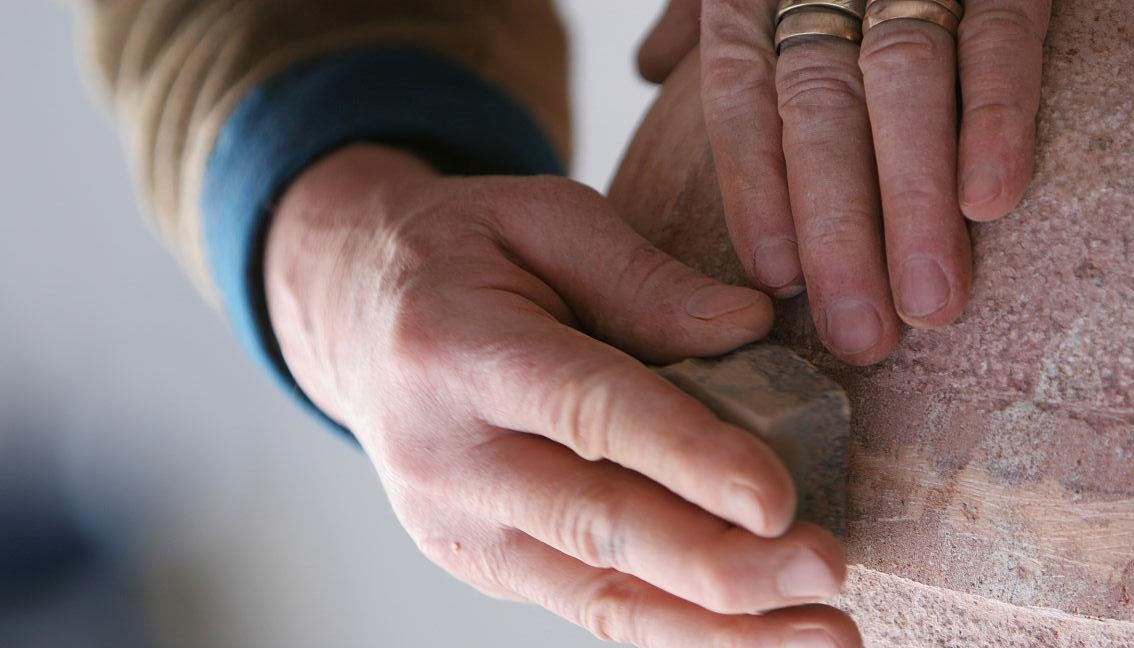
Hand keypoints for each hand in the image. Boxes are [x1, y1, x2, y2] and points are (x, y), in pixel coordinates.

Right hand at [263, 145, 860, 646]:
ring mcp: (452, 521)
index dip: (686, 457)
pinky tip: (747, 634)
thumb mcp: (542, 219)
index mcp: (456, 348)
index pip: (587, 411)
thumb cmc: (461, 254)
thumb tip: (751, 326)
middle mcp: (444, 453)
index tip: (779, 500)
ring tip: (820, 634)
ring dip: (714, 625)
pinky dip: (672, 629)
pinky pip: (584, 606)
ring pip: (596, 594)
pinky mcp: (475, 559)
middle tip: (826, 571)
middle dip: (719, 563)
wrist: (356, 315)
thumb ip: (642, 277)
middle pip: (596, 523)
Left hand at [639, 0, 1051, 363]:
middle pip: (821, 113)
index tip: (776, 279)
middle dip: (840, 230)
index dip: (756, 190)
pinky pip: (998, 36)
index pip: (744, 99)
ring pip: (904, 88)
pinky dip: (996, 115)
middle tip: (858, 333)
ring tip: (928, 304)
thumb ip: (706, 15)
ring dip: (915, 203)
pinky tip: (991, 199)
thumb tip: (648, 64)